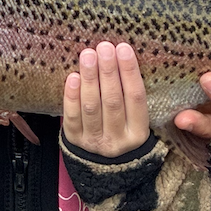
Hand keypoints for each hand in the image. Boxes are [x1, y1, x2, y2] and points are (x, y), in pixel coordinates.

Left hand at [62, 42, 150, 157]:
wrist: (103, 163)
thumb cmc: (121, 126)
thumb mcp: (134, 117)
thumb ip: (130, 93)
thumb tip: (120, 54)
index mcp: (138, 133)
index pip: (136, 98)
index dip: (130, 72)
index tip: (124, 48)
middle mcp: (118, 140)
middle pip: (113, 101)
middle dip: (108, 71)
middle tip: (104, 47)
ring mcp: (95, 142)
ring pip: (92, 107)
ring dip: (90, 78)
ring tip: (88, 55)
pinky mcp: (75, 140)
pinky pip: (72, 116)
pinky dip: (72, 96)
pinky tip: (73, 77)